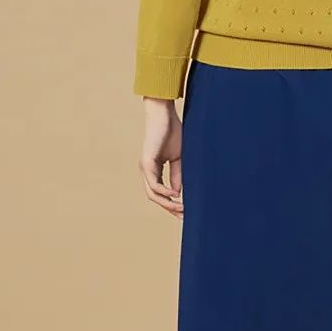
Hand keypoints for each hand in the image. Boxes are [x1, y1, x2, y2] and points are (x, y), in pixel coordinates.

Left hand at [139, 97, 184, 216]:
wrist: (165, 114)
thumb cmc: (172, 132)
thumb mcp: (178, 158)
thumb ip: (177, 175)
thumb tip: (178, 193)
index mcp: (154, 170)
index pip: (160, 193)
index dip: (171, 204)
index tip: (185, 212)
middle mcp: (147, 171)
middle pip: (155, 197)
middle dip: (169, 208)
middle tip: (184, 216)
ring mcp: (145, 167)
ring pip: (153, 194)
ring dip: (167, 203)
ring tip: (181, 208)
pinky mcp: (147, 162)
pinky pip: (153, 183)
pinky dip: (164, 191)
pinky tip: (175, 194)